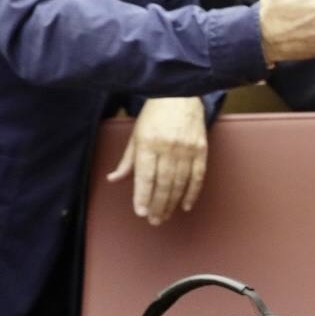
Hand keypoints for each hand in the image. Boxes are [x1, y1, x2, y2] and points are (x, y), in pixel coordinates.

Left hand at [107, 97, 207, 225]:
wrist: (180, 94)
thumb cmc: (154, 115)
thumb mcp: (135, 134)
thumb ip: (127, 160)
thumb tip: (113, 179)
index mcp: (148, 143)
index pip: (145, 176)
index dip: (143, 196)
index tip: (141, 212)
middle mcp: (168, 147)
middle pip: (163, 183)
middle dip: (158, 205)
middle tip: (154, 220)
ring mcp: (187, 148)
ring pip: (180, 182)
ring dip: (172, 202)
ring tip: (165, 216)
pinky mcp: (201, 148)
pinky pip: (198, 175)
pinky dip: (192, 192)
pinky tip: (186, 205)